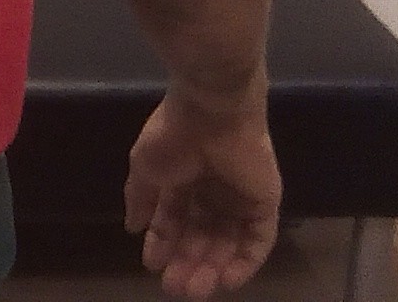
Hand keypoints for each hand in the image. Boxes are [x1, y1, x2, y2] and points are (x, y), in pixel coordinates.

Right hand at [124, 93, 281, 298]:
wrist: (211, 112)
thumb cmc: (173, 137)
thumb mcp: (144, 167)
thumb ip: (139, 198)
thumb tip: (133, 227)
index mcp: (184, 180)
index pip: (173, 220)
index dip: (162, 244)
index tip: (151, 265)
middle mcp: (212, 193)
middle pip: (201, 237)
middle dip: (186, 263)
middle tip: (174, 288)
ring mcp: (240, 200)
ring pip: (227, 244)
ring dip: (211, 268)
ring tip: (193, 290)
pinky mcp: (264, 204)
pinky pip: (257, 241)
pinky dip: (244, 263)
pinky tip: (224, 280)